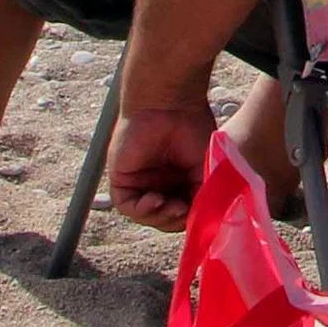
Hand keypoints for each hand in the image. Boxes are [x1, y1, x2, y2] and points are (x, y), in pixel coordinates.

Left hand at [103, 99, 215, 231]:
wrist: (171, 106)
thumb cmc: (192, 128)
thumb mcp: (205, 167)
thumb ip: (202, 193)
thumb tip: (202, 220)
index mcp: (179, 182)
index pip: (182, 213)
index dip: (190, 219)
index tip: (201, 215)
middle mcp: (159, 184)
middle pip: (163, 218)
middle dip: (174, 220)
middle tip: (185, 211)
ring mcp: (140, 183)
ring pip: (146, 215)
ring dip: (160, 217)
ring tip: (174, 207)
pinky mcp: (122, 180)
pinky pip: (127, 206)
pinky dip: (142, 209)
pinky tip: (155, 199)